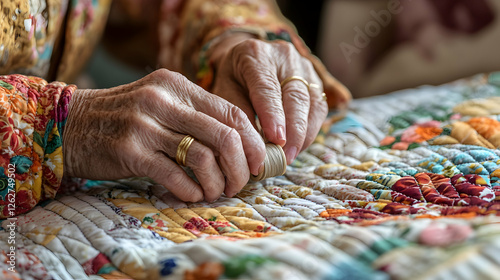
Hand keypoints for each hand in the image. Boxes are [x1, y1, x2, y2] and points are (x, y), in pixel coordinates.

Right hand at [63, 69, 265, 201]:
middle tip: (240, 183)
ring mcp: (145, 125)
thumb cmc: (123, 118)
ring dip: (217, 182)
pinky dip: (191, 190)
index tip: (257, 162)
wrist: (70, 125)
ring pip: (203, 157)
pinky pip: (176, 176)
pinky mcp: (130, 152)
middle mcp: (163, 100)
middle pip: (224, 135)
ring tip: (215, 192)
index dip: (252, 141)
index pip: (231, 111)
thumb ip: (195, 115)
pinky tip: (192, 195)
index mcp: (177, 85)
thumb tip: (239, 145)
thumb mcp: (160, 102)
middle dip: (241, 166)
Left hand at [209, 35, 329, 163]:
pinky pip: (319, 107)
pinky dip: (310, 129)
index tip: (276, 139)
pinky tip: (299, 146)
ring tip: (291, 156)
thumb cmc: (233, 78)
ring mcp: (304, 66)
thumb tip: (254, 145)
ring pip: (312, 102)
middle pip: (295, 95)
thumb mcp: (225, 90)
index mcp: (255, 54)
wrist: (248, 59)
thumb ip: (238, 113)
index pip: (267, 87)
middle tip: (285, 156)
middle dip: (293, 130)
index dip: (273, 115)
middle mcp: (284, 56)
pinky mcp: (315, 78)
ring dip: (304, 133)